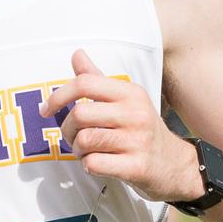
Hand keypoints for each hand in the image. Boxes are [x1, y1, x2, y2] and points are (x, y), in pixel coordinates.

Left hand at [40, 49, 199, 202]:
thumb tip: (77, 54)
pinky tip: (97, 164)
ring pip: (85, 140)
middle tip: (72, 137)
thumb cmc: (141, 130)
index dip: (59, 96)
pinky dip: (88, 165)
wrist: (175, 165)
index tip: (46, 109)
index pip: (85, 83)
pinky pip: (94, 164)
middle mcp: (135, 114)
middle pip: (80, 114)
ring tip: (86, 151)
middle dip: (66, 129)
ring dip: (77, 149)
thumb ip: (98, 79)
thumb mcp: (126, 100)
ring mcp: (138, 141)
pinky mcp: (137, 167)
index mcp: (130, 93)